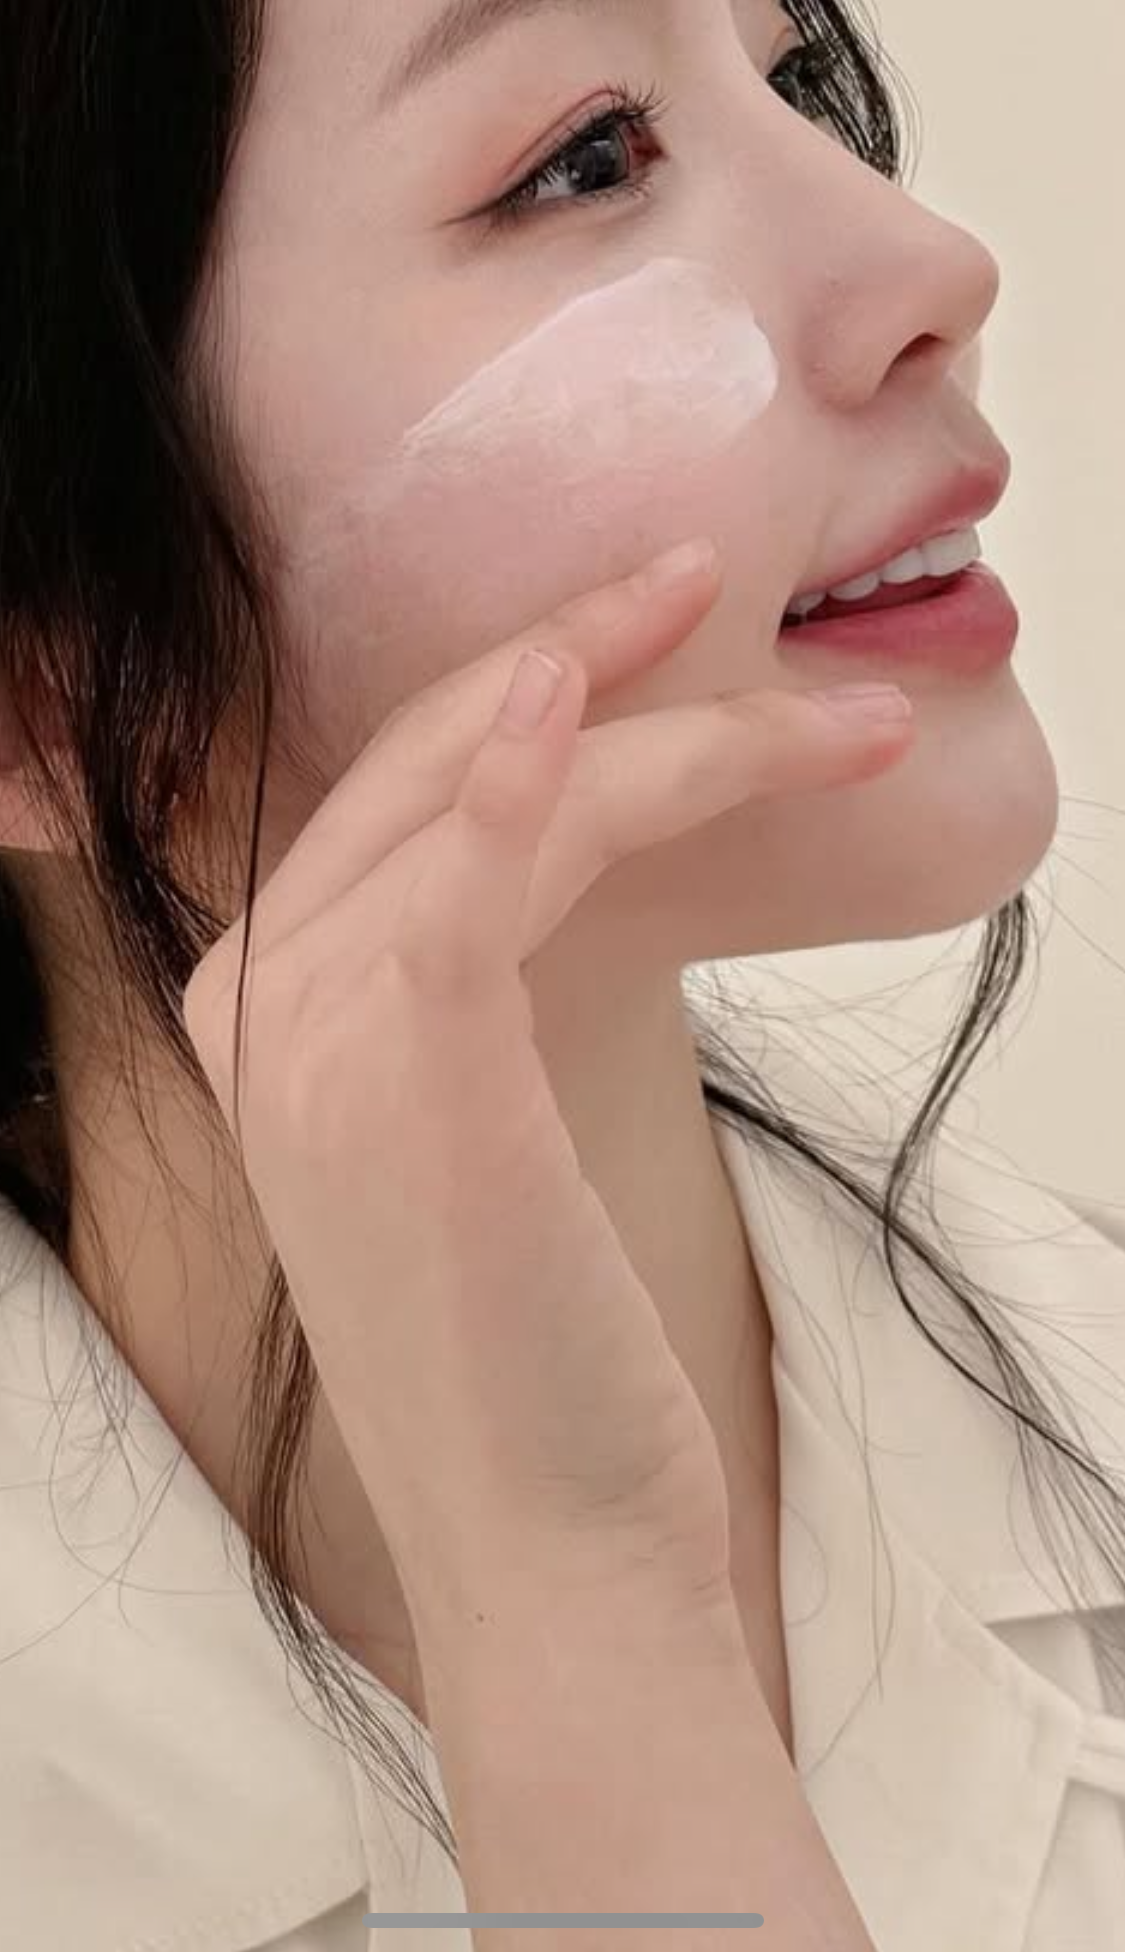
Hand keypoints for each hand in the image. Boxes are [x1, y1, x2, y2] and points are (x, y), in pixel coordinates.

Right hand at [180, 538, 912, 1642]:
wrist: (548, 1545)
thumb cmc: (535, 1341)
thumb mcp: (471, 1131)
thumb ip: (463, 982)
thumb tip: (553, 838)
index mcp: (262, 1009)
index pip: (391, 790)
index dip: (512, 681)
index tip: (636, 625)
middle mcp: (255, 1006)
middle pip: (425, 759)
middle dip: (576, 650)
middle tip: (699, 578)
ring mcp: (309, 1038)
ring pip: (500, 801)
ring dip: (670, 730)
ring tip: (833, 718)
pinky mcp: (402, 1074)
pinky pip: (460, 879)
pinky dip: (520, 777)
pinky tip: (584, 701)